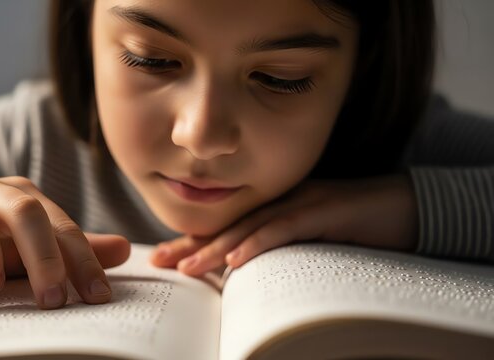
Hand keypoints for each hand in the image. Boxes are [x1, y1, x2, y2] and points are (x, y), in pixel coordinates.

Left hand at [150, 175, 417, 275]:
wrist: (407, 207)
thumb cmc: (359, 227)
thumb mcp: (313, 241)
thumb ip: (282, 249)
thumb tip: (247, 274)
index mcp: (277, 206)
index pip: (230, 225)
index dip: (197, 240)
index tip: (167, 256)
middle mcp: (283, 200)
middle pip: (230, 224)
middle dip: (193, 243)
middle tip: (160, 260)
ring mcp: (303, 202)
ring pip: (251, 227)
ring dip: (216, 248)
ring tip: (187, 267)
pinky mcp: (324, 210)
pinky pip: (285, 229)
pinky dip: (259, 244)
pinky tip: (236, 260)